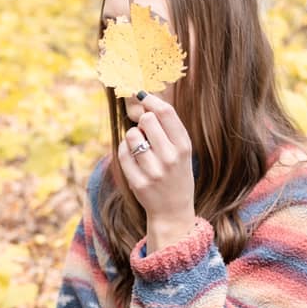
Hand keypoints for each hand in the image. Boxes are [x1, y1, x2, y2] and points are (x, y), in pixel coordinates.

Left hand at [118, 93, 194, 248]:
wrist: (174, 212)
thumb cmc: (177, 175)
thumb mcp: (182, 151)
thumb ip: (168, 127)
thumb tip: (145, 98)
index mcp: (184, 146)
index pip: (165, 112)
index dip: (150, 99)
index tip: (142, 96)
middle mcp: (170, 158)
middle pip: (146, 119)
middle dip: (142, 122)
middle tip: (146, 133)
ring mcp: (154, 171)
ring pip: (131, 135)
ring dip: (132, 137)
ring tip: (140, 148)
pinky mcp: (138, 183)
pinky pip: (123, 153)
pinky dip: (124, 151)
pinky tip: (133, 158)